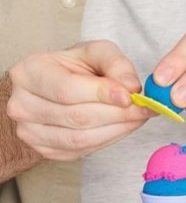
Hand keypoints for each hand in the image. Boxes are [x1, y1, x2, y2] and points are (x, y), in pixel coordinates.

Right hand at [6, 41, 153, 159]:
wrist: (56, 87)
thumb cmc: (75, 67)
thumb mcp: (96, 52)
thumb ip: (116, 64)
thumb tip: (132, 87)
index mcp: (30, 73)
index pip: (68, 90)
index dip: (103, 94)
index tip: (131, 96)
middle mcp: (22, 104)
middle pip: (77, 117)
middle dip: (118, 114)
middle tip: (145, 108)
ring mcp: (30, 131)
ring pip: (81, 138)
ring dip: (118, 129)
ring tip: (139, 117)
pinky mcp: (45, 150)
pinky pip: (82, 150)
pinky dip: (109, 139)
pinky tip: (123, 126)